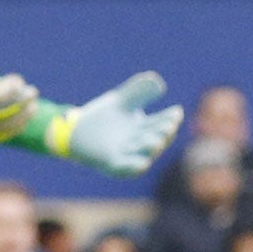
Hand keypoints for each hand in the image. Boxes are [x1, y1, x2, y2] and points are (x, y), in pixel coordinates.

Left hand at [56, 71, 183, 175]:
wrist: (75, 131)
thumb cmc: (102, 118)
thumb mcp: (122, 101)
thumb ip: (139, 91)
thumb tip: (159, 82)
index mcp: (145, 128)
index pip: (162, 122)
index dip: (170, 118)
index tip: (177, 112)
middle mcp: (140, 143)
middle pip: (156, 138)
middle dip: (164, 133)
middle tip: (170, 126)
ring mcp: (127, 155)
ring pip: (145, 154)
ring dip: (152, 149)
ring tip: (157, 141)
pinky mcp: (112, 164)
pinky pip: (126, 168)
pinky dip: (135, 167)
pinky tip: (143, 163)